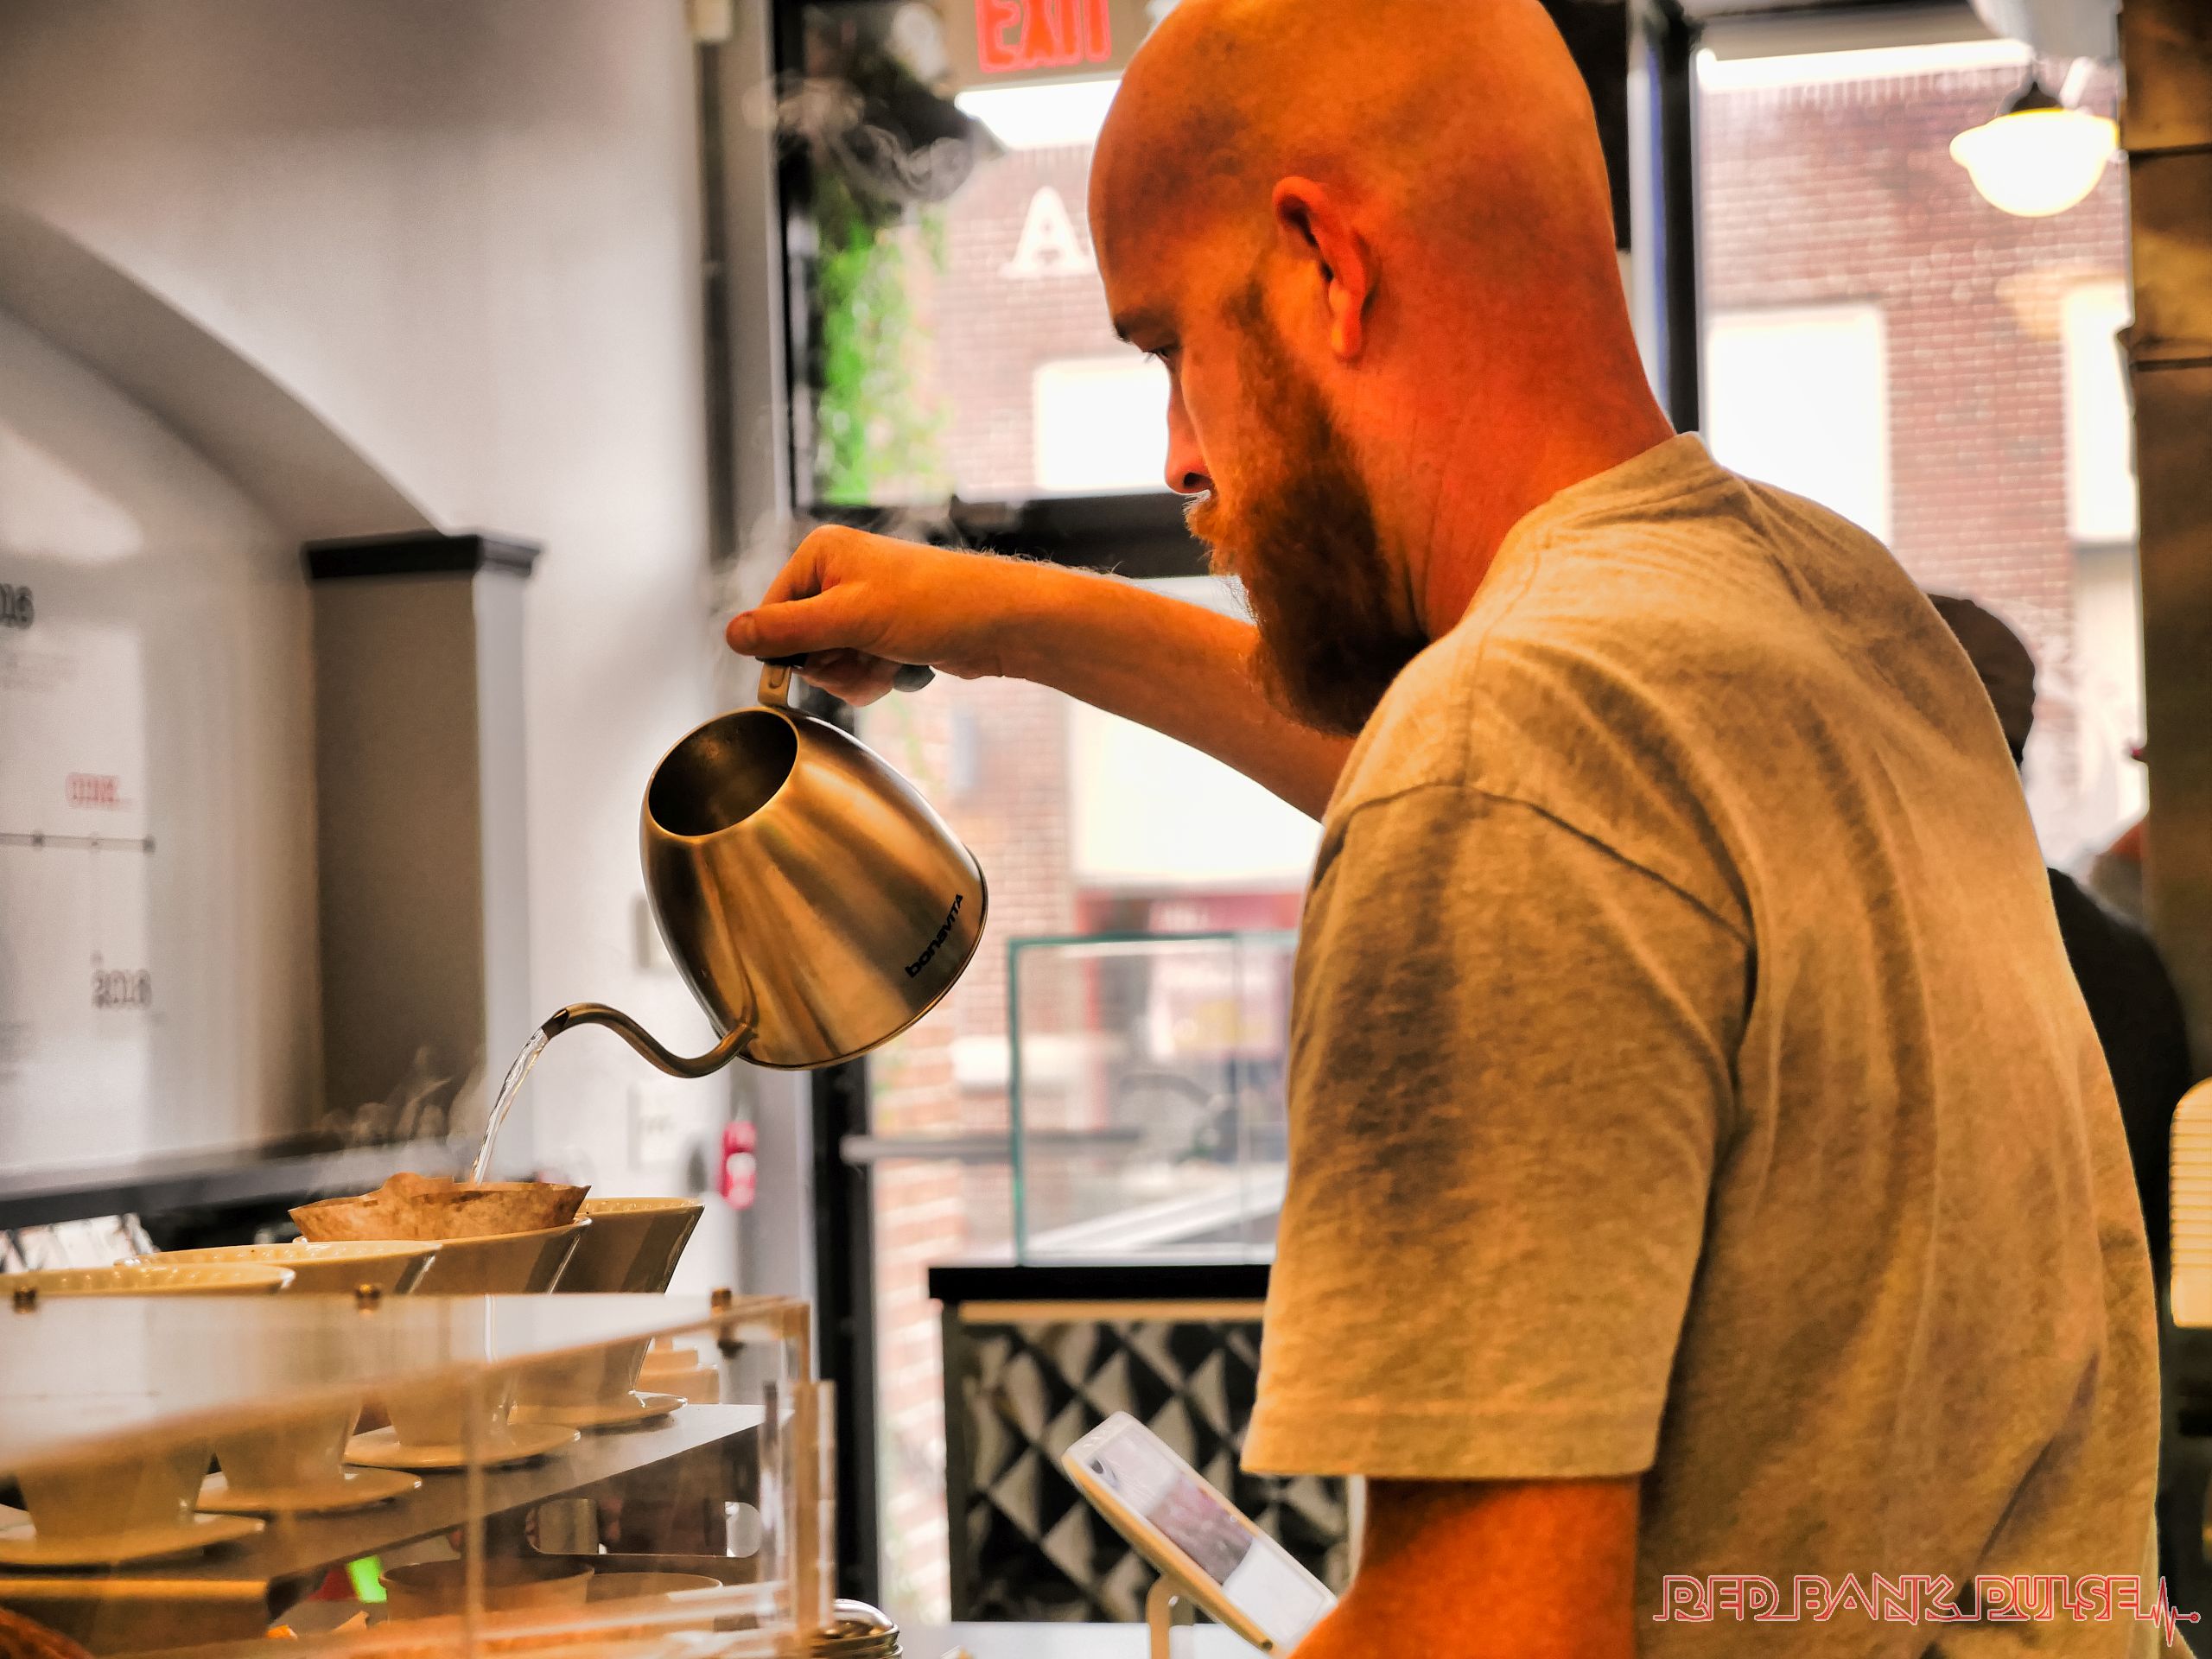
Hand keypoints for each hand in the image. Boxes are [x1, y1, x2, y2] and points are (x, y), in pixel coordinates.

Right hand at [724, 527, 1038, 706]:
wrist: (999, 623)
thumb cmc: (932, 605)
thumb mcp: (849, 619)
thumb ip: (787, 631)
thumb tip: (732, 635)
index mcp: (821, 555)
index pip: (770, 614)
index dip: (790, 649)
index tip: (819, 660)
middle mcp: (838, 576)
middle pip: (799, 644)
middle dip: (831, 665)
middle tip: (863, 656)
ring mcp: (862, 606)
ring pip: (829, 663)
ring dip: (856, 675)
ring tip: (889, 661)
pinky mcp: (884, 633)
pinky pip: (857, 669)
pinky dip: (875, 677)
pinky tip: (900, 668)